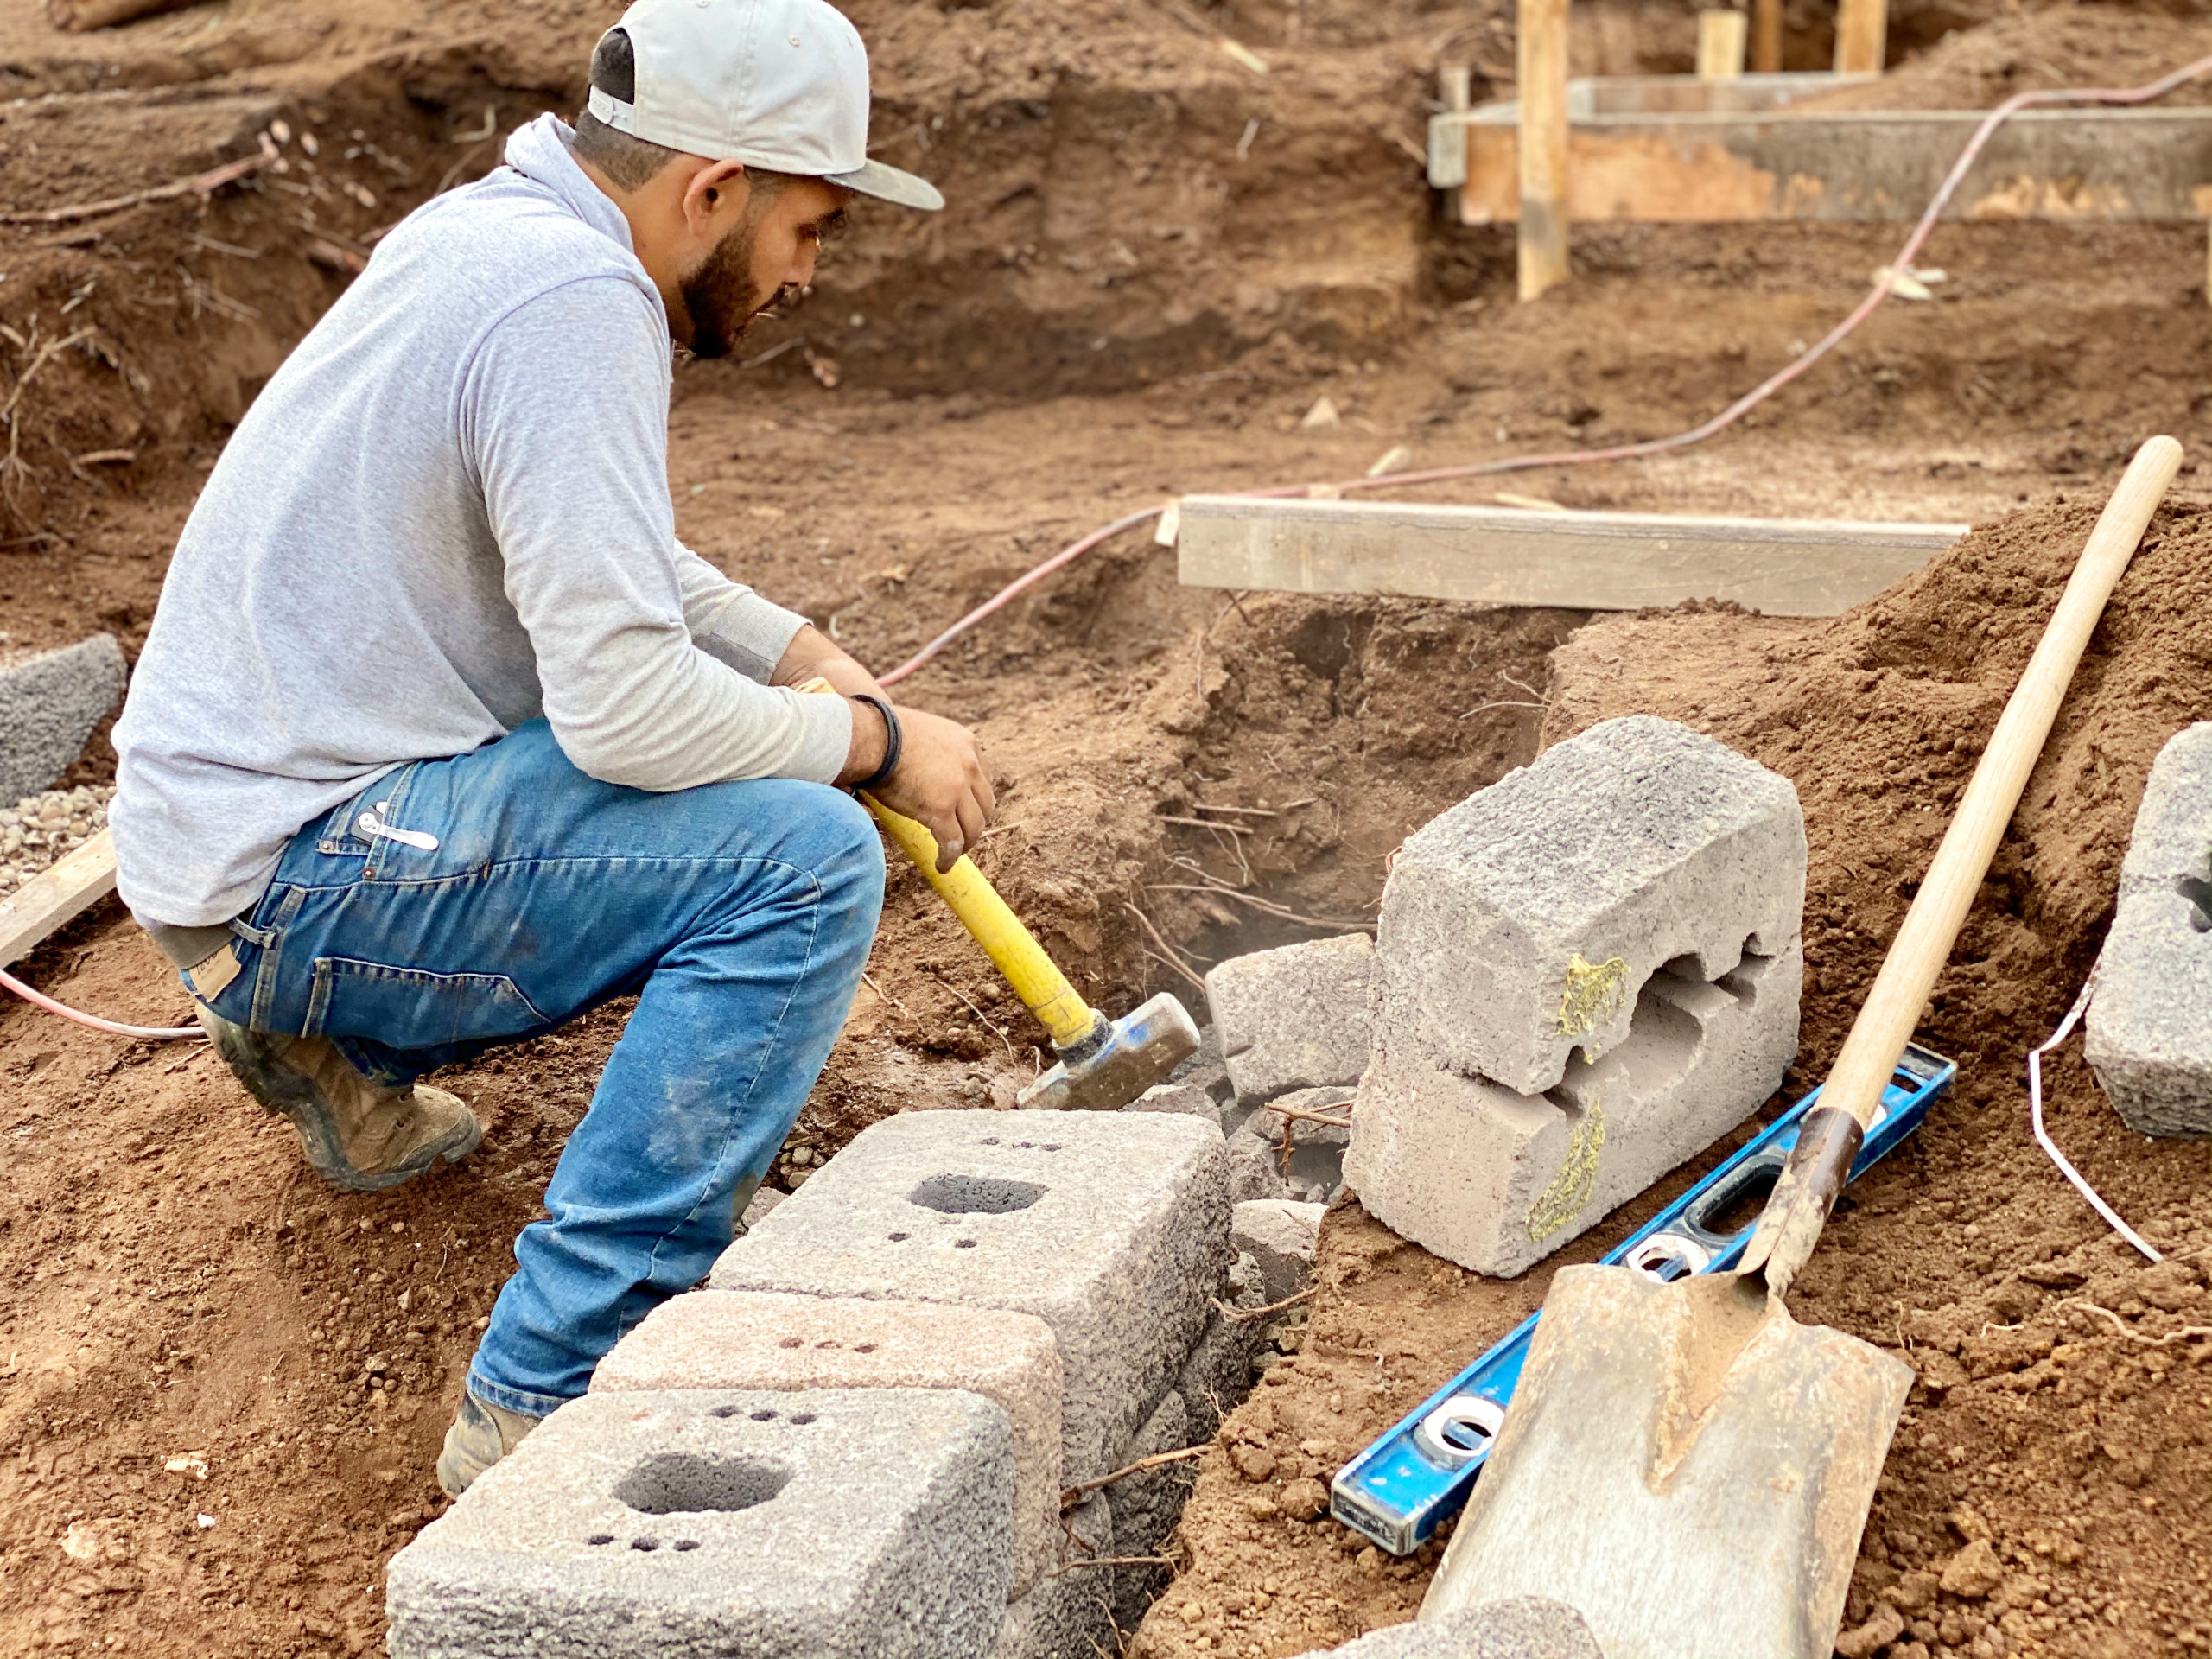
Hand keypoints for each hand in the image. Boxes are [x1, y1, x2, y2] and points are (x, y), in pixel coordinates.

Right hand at [867, 705, 993, 872]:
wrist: (872, 736)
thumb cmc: (882, 732)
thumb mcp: (921, 732)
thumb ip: (931, 749)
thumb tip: (916, 759)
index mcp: (966, 743)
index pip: (982, 778)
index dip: (975, 800)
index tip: (966, 811)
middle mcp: (969, 764)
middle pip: (984, 804)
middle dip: (975, 823)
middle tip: (963, 835)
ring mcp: (958, 788)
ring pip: (973, 827)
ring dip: (966, 843)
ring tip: (953, 854)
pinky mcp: (941, 810)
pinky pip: (952, 842)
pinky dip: (949, 858)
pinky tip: (941, 866)